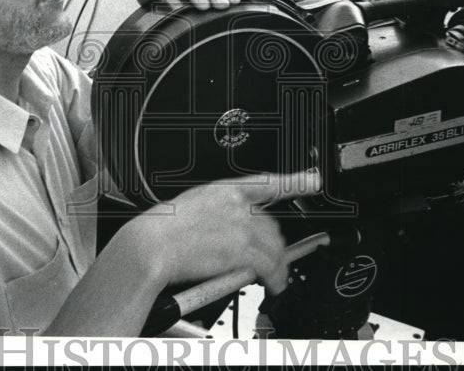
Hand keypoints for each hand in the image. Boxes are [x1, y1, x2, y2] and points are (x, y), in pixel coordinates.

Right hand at [130, 170, 321, 295]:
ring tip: (277, 278)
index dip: (295, 180)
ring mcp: (240, 227)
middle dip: (276, 244)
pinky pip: (267, 266)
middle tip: (275, 259)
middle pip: (272, 225)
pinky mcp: (239, 251)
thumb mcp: (193, 206)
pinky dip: (275, 278)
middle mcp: (236, 206)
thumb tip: (232, 230)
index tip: (313, 180)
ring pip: (273, 246)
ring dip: (279, 264)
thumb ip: (219, 213)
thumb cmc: (162, 229)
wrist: (150, 245)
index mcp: (223, 189)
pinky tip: (274, 284)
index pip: (267, 182)